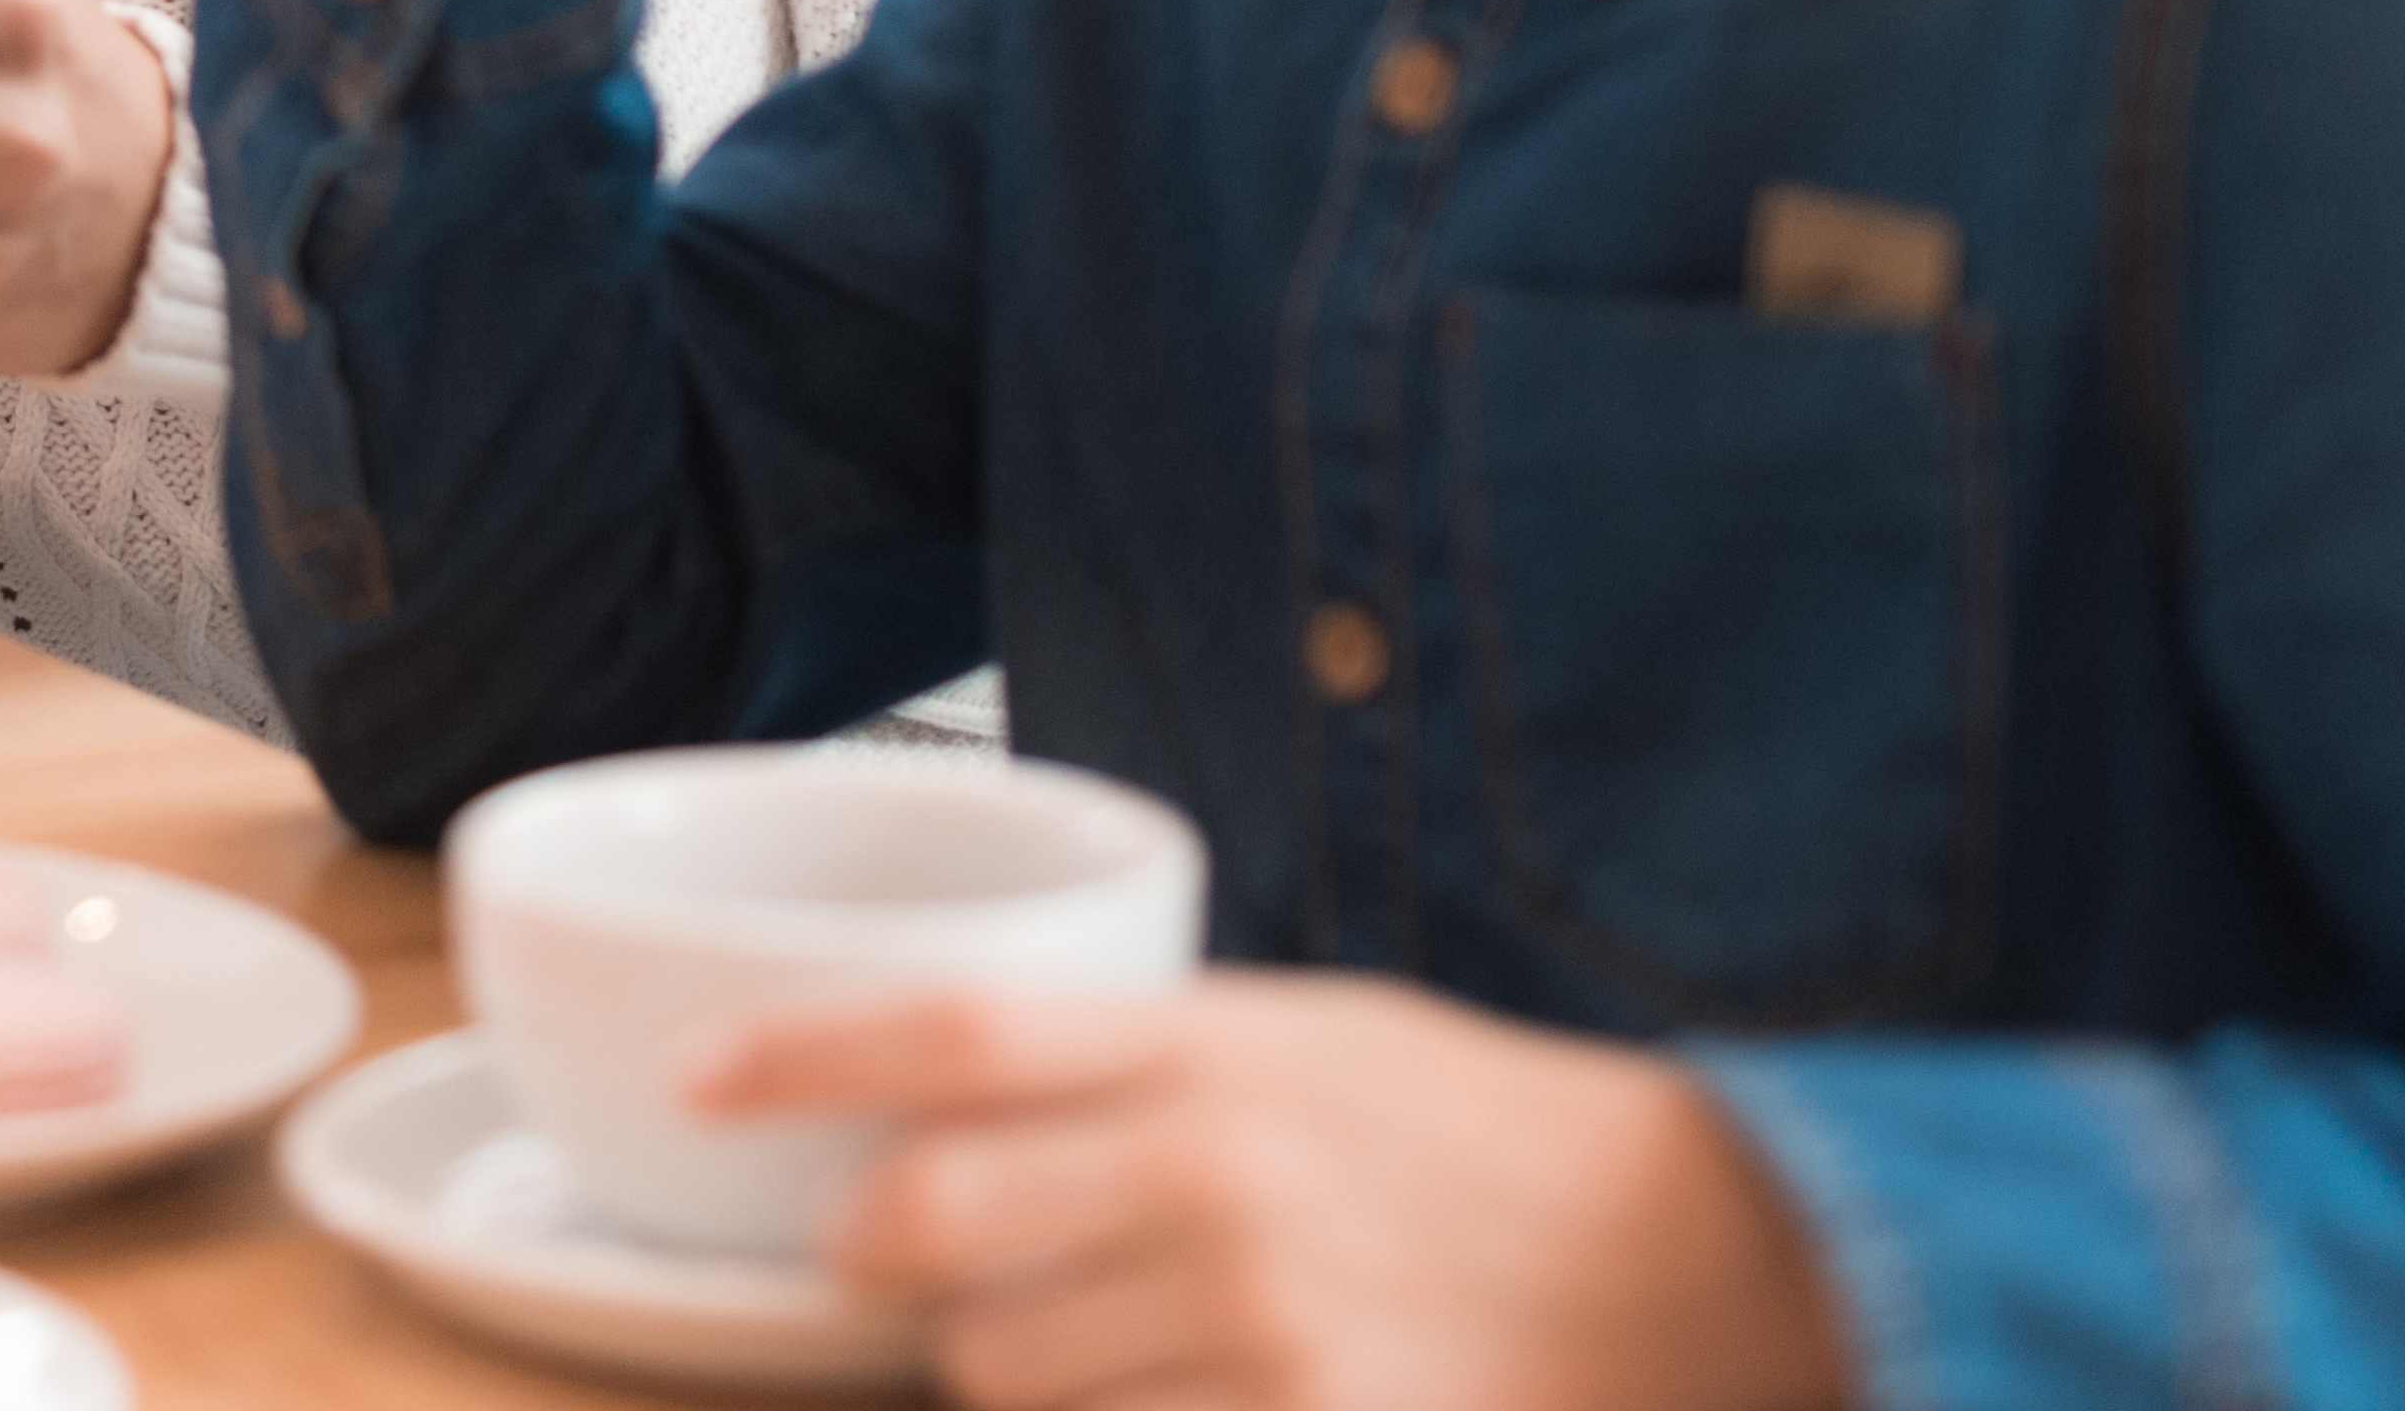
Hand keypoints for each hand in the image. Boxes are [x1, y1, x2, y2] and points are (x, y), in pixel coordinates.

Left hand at [707, 975, 1845, 1410]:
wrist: (1708, 1263)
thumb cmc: (1487, 1138)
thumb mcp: (1311, 1035)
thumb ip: (1128, 1058)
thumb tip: (926, 1092)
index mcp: (1214, 1048)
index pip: (947, 1031)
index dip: (796, 1054)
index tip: (696, 1081)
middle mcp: (1219, 1184)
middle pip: (926, 1228)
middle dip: (881, 1255)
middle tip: (899, 1255)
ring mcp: (1265, 1331)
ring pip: (1003, 1371)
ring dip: (1010, 1364)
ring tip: (1116, 1331)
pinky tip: (1171, 1390)